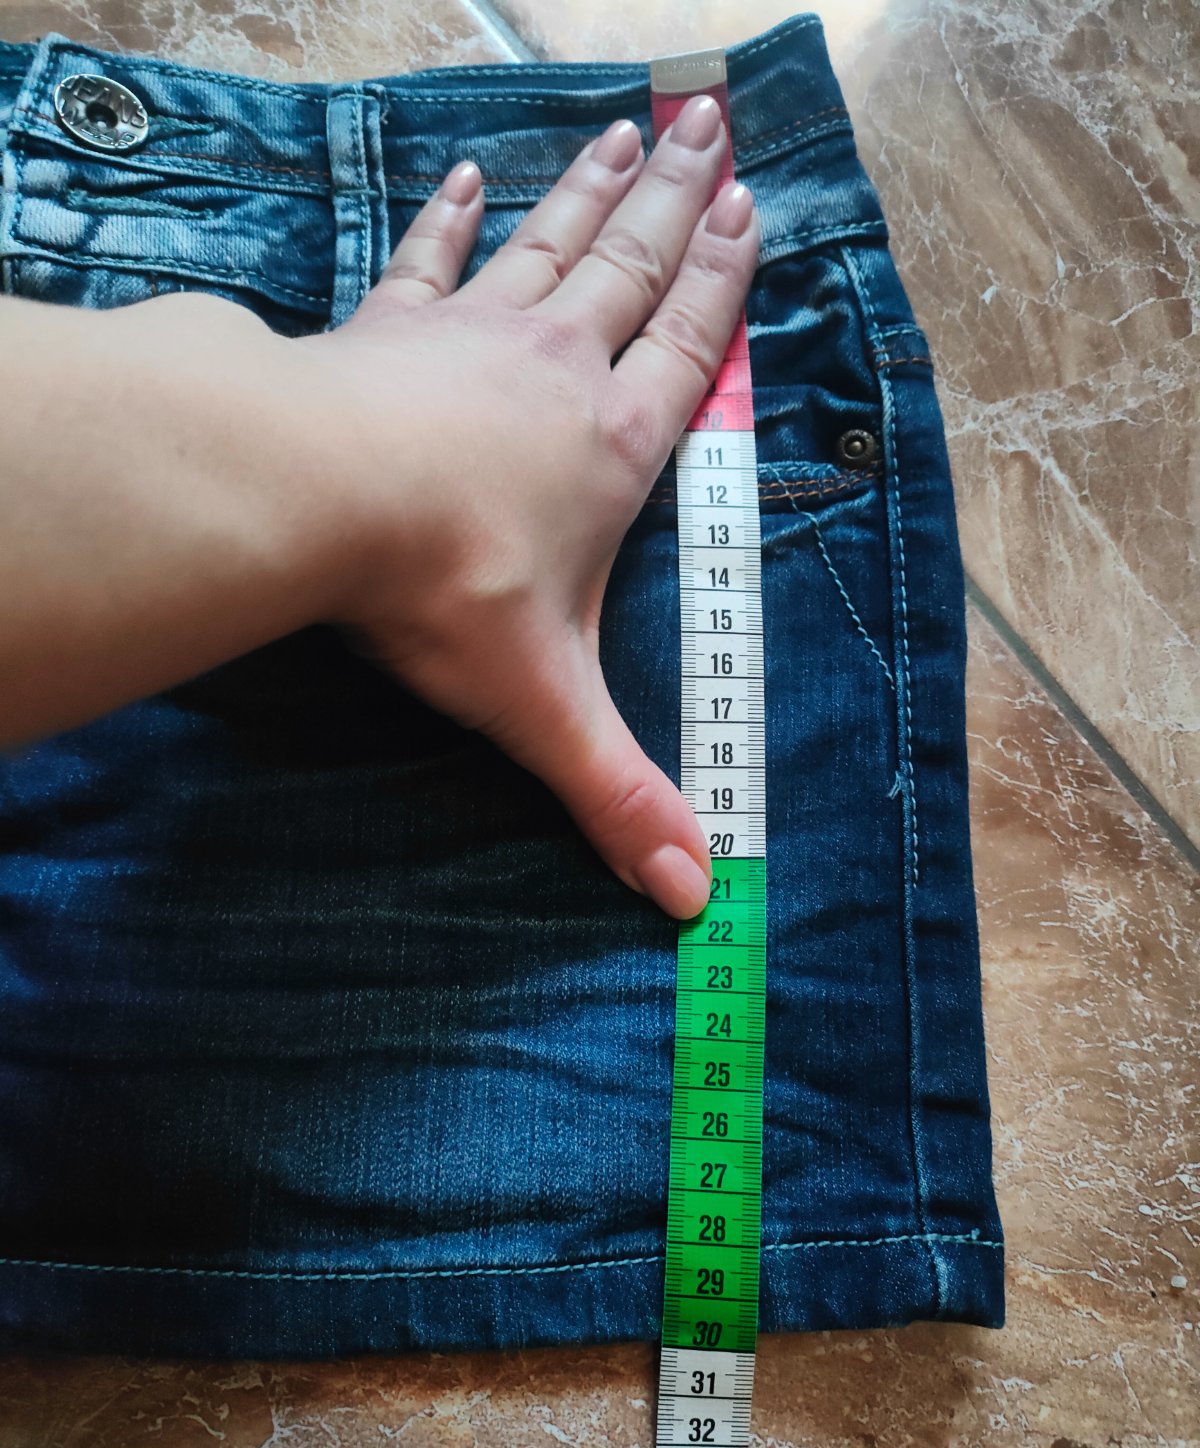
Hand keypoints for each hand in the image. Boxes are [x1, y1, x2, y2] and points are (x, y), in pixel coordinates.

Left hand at [301, 94, 759, 916]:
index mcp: (614, 448)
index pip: (687, 355)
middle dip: (679, 206)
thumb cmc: (446, 590)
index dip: (723, 288)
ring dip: (596, 190)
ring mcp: (475, 334)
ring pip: (554, 244)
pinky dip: (453, 215)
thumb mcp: (545, 706)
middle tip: (714, 132)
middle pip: (634, 271)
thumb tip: (695, 902)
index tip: (751, 217)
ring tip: (637, 126)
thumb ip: (620, 797)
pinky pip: (433, 257)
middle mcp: (559, 370)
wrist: (317, 496)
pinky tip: (468, 177)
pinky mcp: (393, 325)